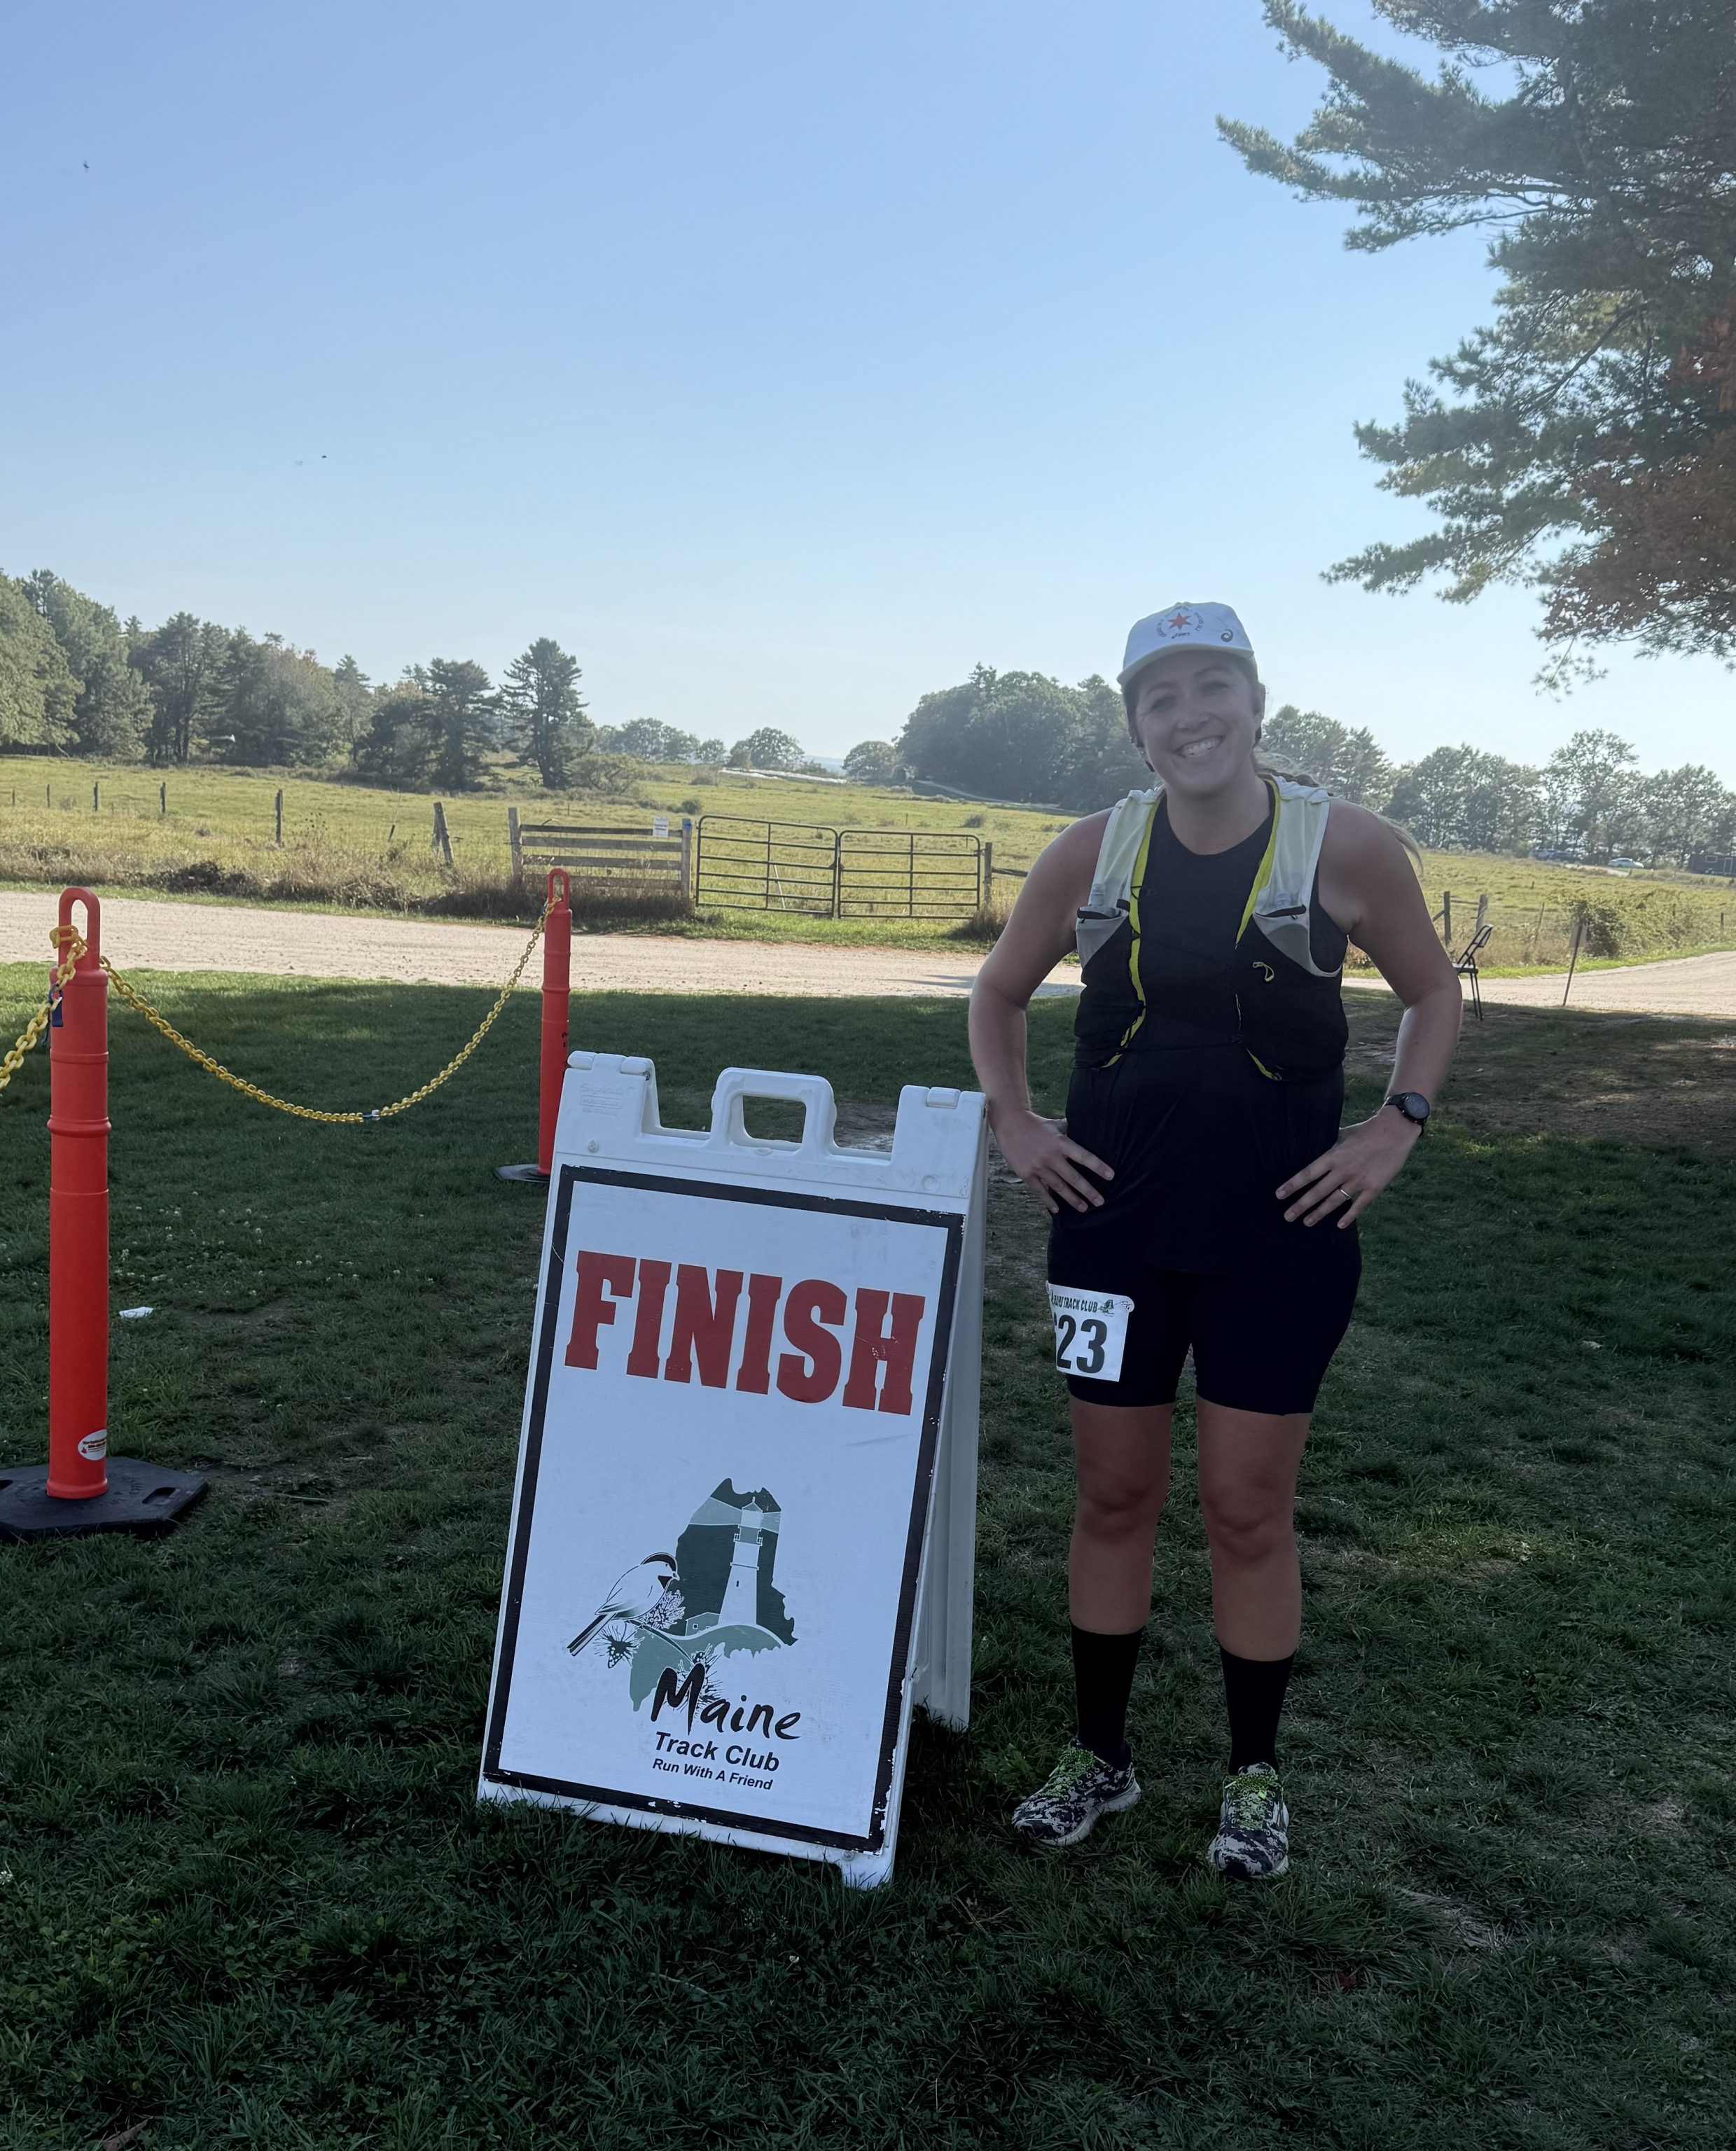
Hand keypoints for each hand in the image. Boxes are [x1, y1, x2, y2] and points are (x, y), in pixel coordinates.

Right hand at [990, 1106, 1113, 1216]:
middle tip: (1100, 1202)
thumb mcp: (1055, 1125)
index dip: (1098, 1167)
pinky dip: (1048, 1201)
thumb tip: (1087, 1131)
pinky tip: (1056, 1209)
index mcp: (1061, 1142)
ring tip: (1084, 1208)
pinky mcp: (1026, 1174)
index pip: (1084, 1157)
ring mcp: (1038, 1167)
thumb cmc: (1035, 1124)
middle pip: (1073, 1178)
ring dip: (1072, 1199)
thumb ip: (1069, 1132)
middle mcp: (1051, 1156)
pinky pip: (1040, 1191)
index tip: (1110, 1176)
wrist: (1010, 1123)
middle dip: (1088, 1191)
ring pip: (1059, 1188)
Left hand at [1277, 1108, 1420, 1227]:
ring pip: (1334, 1201)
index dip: (1293, 1185)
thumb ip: (1330, 1144)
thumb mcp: (1343, 1134)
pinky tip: (1339, 1225)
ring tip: (1306, 1222)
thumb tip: (1314, 1144)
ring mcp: (1358, 1181)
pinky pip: (1359, 1205)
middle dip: (1301, 1205)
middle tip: (1287, 1217)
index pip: (1308, 1174)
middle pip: (1317, 1192)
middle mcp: (1342, 1171)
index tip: (1279, 1195)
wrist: (1395, 1132)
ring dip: (1319, 1213)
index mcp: (1333, 1156)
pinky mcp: (1373, 1187)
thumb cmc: (1367, 1131)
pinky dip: (1349, 1216)